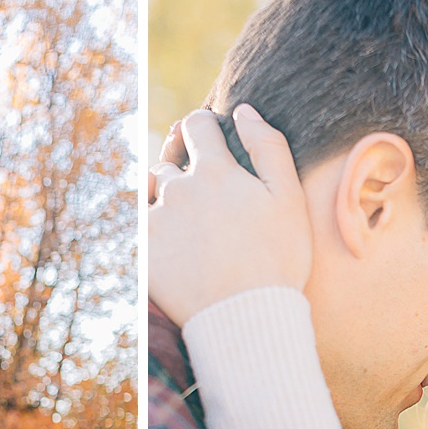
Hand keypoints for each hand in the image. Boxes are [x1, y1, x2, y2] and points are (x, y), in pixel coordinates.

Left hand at [146, 104, 312, 326]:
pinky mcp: (144, 253)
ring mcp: (158, 222)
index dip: (203, 124)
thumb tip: (243, 110)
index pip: (197, 126)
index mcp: (215, 171)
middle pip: (168, 162)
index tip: (207, 132)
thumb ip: (268, 146)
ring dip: (161, 193)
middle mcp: (178, 190)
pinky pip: (139, 227)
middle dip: (179, 162)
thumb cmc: (278, 258)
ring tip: (181, 211)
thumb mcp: (288, 197)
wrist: (247, 318)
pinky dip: (150, 226)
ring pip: (150, 193)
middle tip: (195, 180)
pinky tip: (169, 239)